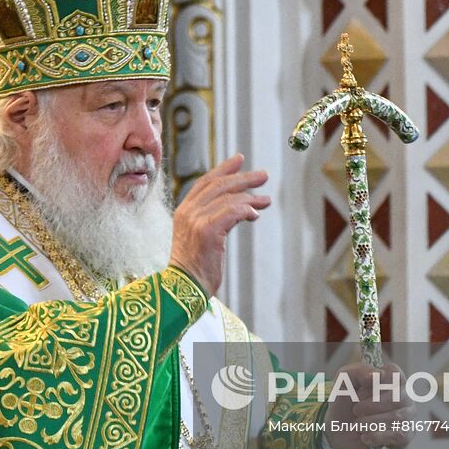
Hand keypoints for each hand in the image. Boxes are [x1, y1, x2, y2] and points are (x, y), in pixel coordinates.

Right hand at [168, 154, 270, 293]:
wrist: (182, 288)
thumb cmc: (195, 267)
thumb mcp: (200, 237)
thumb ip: (213, 219)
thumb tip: (240, 208)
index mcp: (184, 210)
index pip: (205, 182)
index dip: (223, 169)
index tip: (240, 160)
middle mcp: (188, 212)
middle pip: (219, 185)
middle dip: (243, 178)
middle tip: (263, 175)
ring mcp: (197, 220)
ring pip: (229, 198)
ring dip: (251, 197)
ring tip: (266, 200)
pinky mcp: (208, 231)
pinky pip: (232, 212)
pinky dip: (246, 210)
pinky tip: (255, 214)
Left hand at [324, 361, 414, 448]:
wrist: (338, 429)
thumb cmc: (345, 400)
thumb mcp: (345, 380)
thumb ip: (360, 371)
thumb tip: (380, 374)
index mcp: (392, 378)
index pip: (395, 374)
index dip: (375, 384)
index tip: (360, 392)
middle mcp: (404, 396)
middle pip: (397, 398)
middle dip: (372, 406)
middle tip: (356, 410)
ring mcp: (408, 416)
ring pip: (397, 418)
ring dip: (371, 422)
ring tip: (357, 424)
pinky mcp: (405, 436)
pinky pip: (399, 436)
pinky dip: (378, 436)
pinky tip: (365, 436)